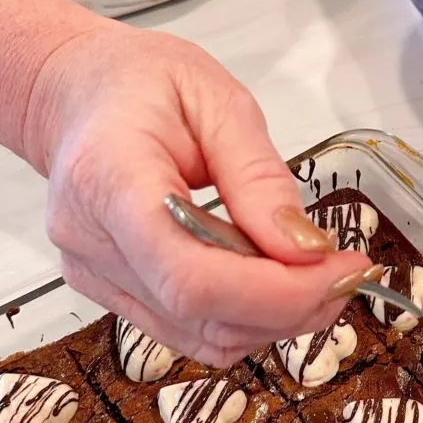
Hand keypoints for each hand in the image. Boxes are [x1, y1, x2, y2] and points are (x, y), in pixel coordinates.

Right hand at [24, 24, 372, 367]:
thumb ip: (261, 179)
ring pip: (200, 337)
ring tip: (314, 276)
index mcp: (109, 180)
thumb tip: (306, 251)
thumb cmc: (140, 85)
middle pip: (200, 315)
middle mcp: (91, 243)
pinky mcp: (108, 293)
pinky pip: (187, 331)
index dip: (274, 293)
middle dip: (289, 308)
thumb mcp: (218, 103)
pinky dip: (242, 319)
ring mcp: (94, 276)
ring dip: (272, 321)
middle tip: (343, 272)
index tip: (336, 271)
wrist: (78, 96)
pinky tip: (271, 284)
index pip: (191, 276)